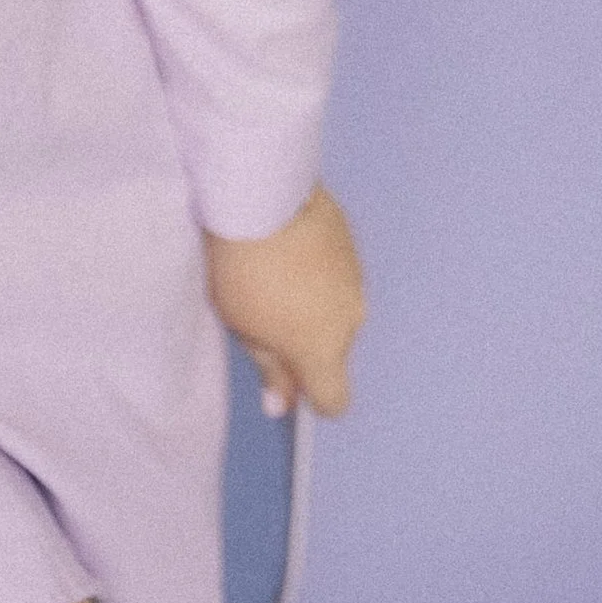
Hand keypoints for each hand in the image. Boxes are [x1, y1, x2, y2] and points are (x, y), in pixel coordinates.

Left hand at [203, 184, 365, 417]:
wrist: (262, 196)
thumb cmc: (245, 273)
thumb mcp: (244, 329)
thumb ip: (270, 370)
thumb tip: (280, 406)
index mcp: (324, 350)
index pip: (335, 399)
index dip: (312, 396)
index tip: (287, 377)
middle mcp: (352, 320)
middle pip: (334, 349)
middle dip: (307, 341)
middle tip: (266, 312)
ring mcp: (357, 278)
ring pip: (337, 308)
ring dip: (315, 303)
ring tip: (276, 272)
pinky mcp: (352, 244)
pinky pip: (337, 273)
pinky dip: (320, 270)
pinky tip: (290, 247)